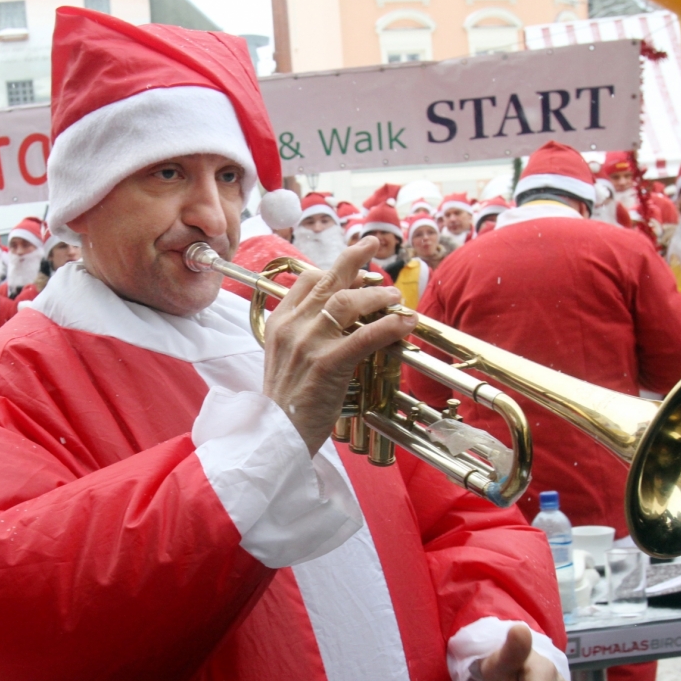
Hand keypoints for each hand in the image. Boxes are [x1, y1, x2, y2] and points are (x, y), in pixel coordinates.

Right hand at [262, 236, 416, 455]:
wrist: (275, 435)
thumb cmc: (284, 403)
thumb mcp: (283, 360)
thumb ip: (302, 336)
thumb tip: (336, 322)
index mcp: (280, 324)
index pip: (306, 281)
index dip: (332, 269)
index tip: (353, 270)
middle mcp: (293, 327)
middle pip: (329, 280)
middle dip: (355, 258)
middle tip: (373, 245)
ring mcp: (309, 343)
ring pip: (350, 302)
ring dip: (379, 296)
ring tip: (397, 298)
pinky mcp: (328, 363)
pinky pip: (365, 336)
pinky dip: (390, 326)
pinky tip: (405, 324)